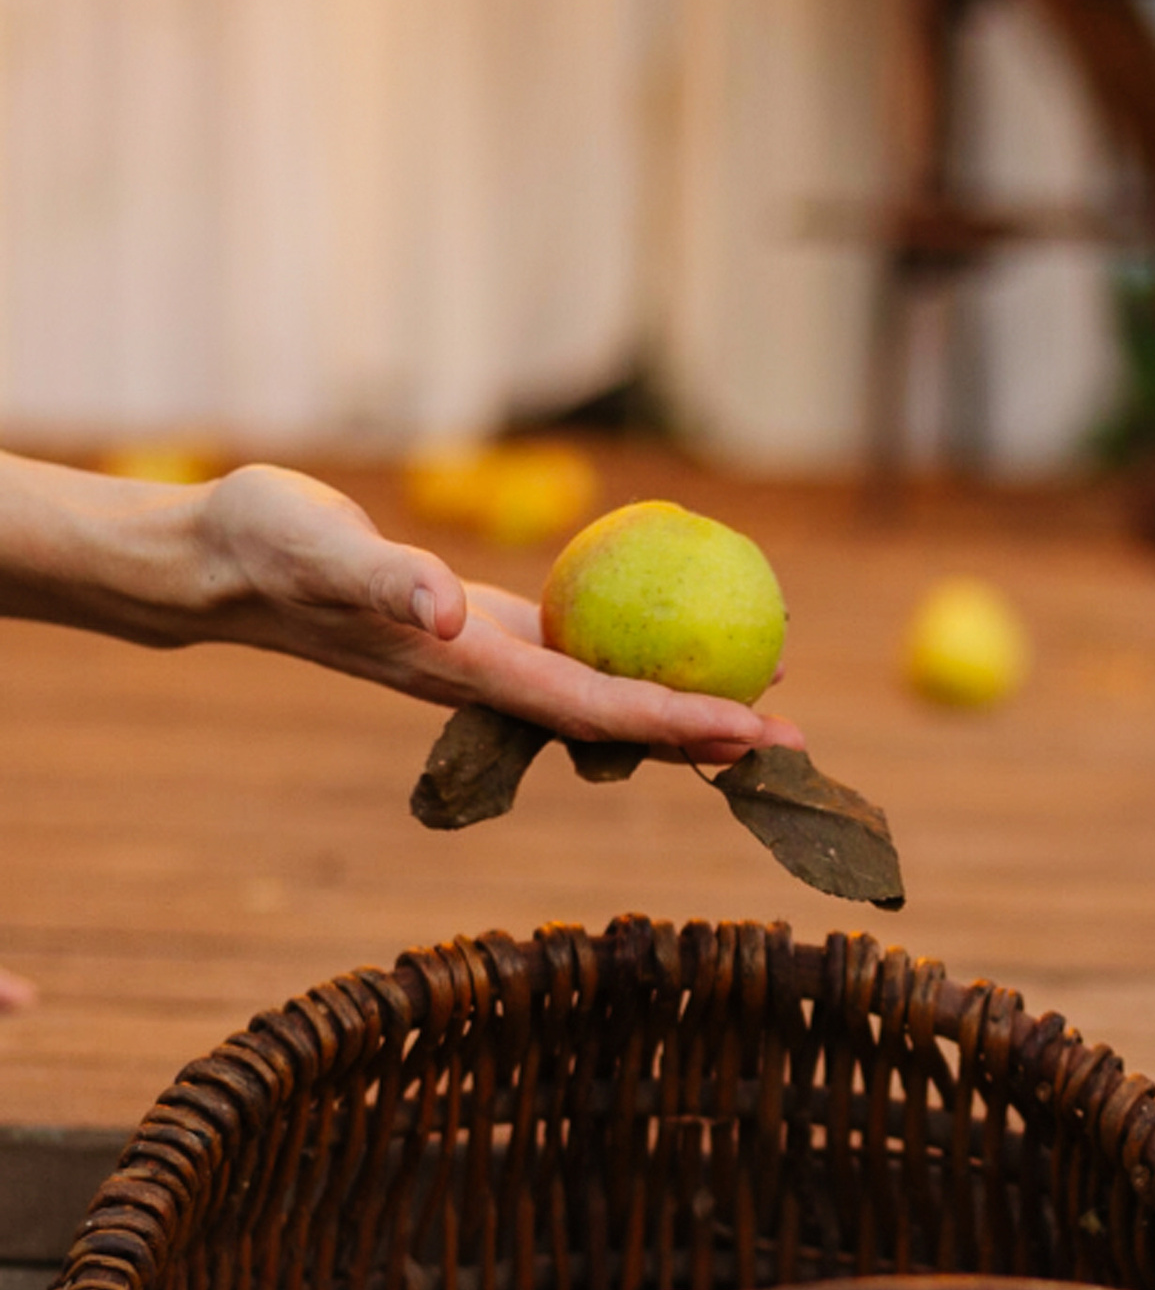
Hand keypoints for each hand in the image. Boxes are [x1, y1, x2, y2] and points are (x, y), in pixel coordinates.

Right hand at [191, 467, 803, 759]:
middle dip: (704, 739)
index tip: (752, 730)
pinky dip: (636, 663)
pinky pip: (575, 660)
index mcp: (469, 669)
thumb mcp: (321, 548)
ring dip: (681, 711)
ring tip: (767, 708)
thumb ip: (386, 579)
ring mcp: (487, 664)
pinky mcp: (482, 634)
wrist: (220, 559)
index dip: (675, 723)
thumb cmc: (267, 545)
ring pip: (602, 700)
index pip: (593, 708)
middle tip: (799, 744)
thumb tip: (447, 612)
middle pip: (616, 724)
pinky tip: (682, 638)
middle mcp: (488, 681)